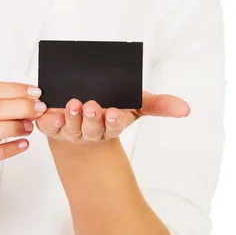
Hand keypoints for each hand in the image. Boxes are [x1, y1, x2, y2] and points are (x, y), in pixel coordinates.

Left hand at [35, 91, 190, 142]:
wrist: (81, 109)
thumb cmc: (111, 106)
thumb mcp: (136, 103)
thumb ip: (159, 104)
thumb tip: (186, 109)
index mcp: (109, 126)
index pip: (113, 127)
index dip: (113, 121)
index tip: (115, 113)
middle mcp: (90, 131)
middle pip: (91, 127)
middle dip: (92, 118)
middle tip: (92, 105)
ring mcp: (70, 130)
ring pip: (71, 127)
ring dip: (72, 118)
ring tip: (74, 104)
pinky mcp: (51, 126)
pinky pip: (49, 127)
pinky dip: (49, 122)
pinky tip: (52, 116)